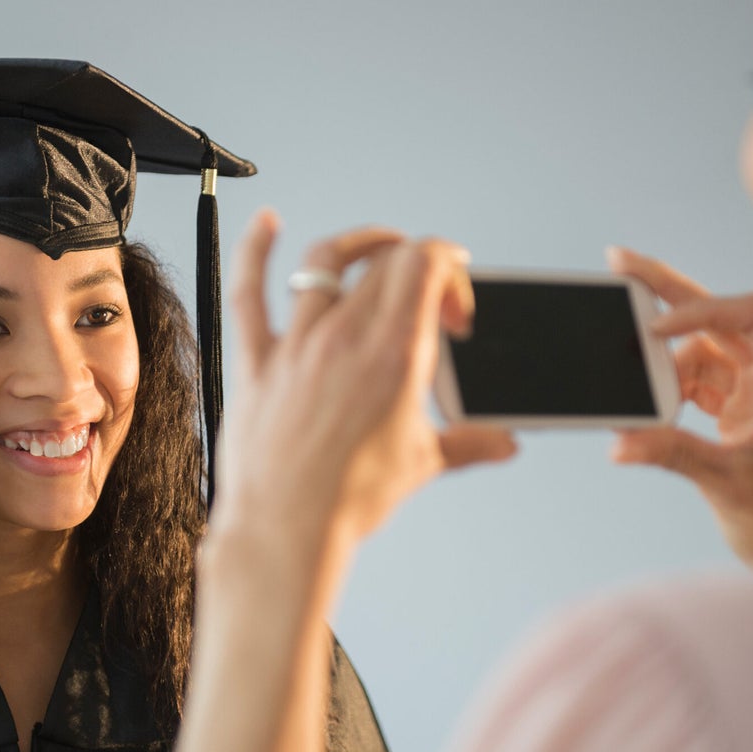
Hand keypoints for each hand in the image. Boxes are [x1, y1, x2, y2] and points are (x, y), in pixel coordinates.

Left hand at [211, 211, 516, 548]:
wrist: (288, 528)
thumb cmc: (351, 500)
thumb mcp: (421, 464)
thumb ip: (468, 443)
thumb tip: (503, 443)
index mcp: (396, 353)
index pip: (427, 264)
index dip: (449, 266)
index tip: (454, 303)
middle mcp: (346, 336)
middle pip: (386, 262)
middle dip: (419, 269)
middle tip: (429, 304)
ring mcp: (298, 344)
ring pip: (326, 260)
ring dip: (358, 245)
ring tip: (376, 249)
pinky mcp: (258, 360)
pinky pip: (249, 291)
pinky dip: (255, 249)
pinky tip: (266, 223)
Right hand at [607, 247, 752, 564]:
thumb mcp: (728, 483)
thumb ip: (673, 455)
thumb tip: (620, 442)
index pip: (752, 316)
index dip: (702, 310)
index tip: (656, 328)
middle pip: (721, 316)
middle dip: (670, 291)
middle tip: (620, 264)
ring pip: (702, 350)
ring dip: (662, 354)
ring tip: (622, 352)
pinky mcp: (737, 414)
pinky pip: (695, 383)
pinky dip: (666, 388)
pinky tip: (642, 396)